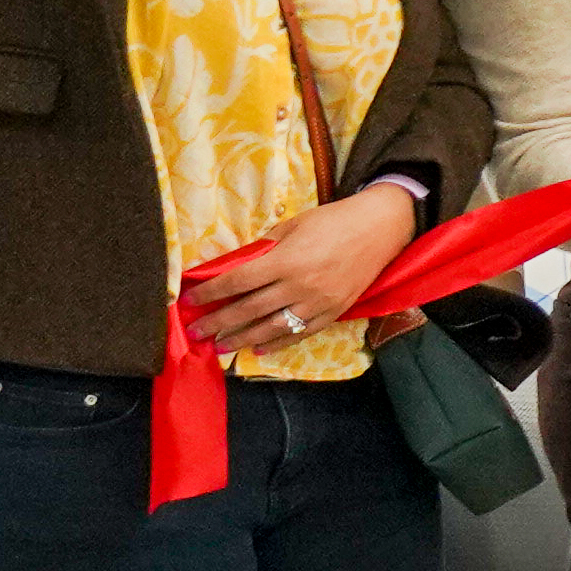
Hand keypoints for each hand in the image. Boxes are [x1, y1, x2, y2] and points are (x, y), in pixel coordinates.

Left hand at [189, 182, 419, 355]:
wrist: (381, 228)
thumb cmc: (333, 220)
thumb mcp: (293, 225)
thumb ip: (264, 248)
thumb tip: (235, 266)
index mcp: (286, 260)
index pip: (238, 281)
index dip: (211, 292)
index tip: (190, 299)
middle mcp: (300, 286)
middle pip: (249, 309)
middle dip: (218, 321)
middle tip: (195, 332)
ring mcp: (318, 303)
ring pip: (272, 328)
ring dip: (242, 339)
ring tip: (220, 346)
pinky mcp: (334, 312)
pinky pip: (301, 333)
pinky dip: (278, 344)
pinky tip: (259, 349)